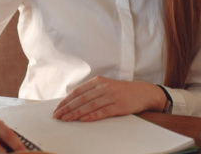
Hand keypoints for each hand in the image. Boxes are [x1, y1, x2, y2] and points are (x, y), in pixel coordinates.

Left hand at [52, 76, 166, 121]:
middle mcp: (103, 87)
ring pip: (90, 105)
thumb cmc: (121, 91)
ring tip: (67, 119)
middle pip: (81, 99)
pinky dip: (92, 116)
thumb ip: (91, 92)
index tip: (57, 108)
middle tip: (58, 116)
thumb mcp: (105, 86)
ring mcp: (111, 96)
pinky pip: (103, 111)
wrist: (143, 92)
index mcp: (97, 81)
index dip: (66, 101)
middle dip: (67, 108)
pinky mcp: (119, 106)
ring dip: (76, 113)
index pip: (77, 91)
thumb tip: (72, 102)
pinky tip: (84, 120)